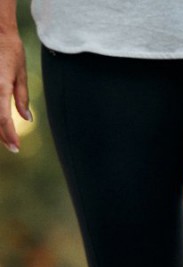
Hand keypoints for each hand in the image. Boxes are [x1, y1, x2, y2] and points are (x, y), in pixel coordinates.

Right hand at [0, 29, 30, 153]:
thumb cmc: (10, 50)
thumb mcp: (20, 74)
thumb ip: (22, 98)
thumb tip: (26, 119)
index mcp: (0, 88)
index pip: (3, 119)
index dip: (9, 135)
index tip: (16, 147)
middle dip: (1, 135)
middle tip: (12, 145)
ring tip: (6, 135)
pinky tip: (0, 121)